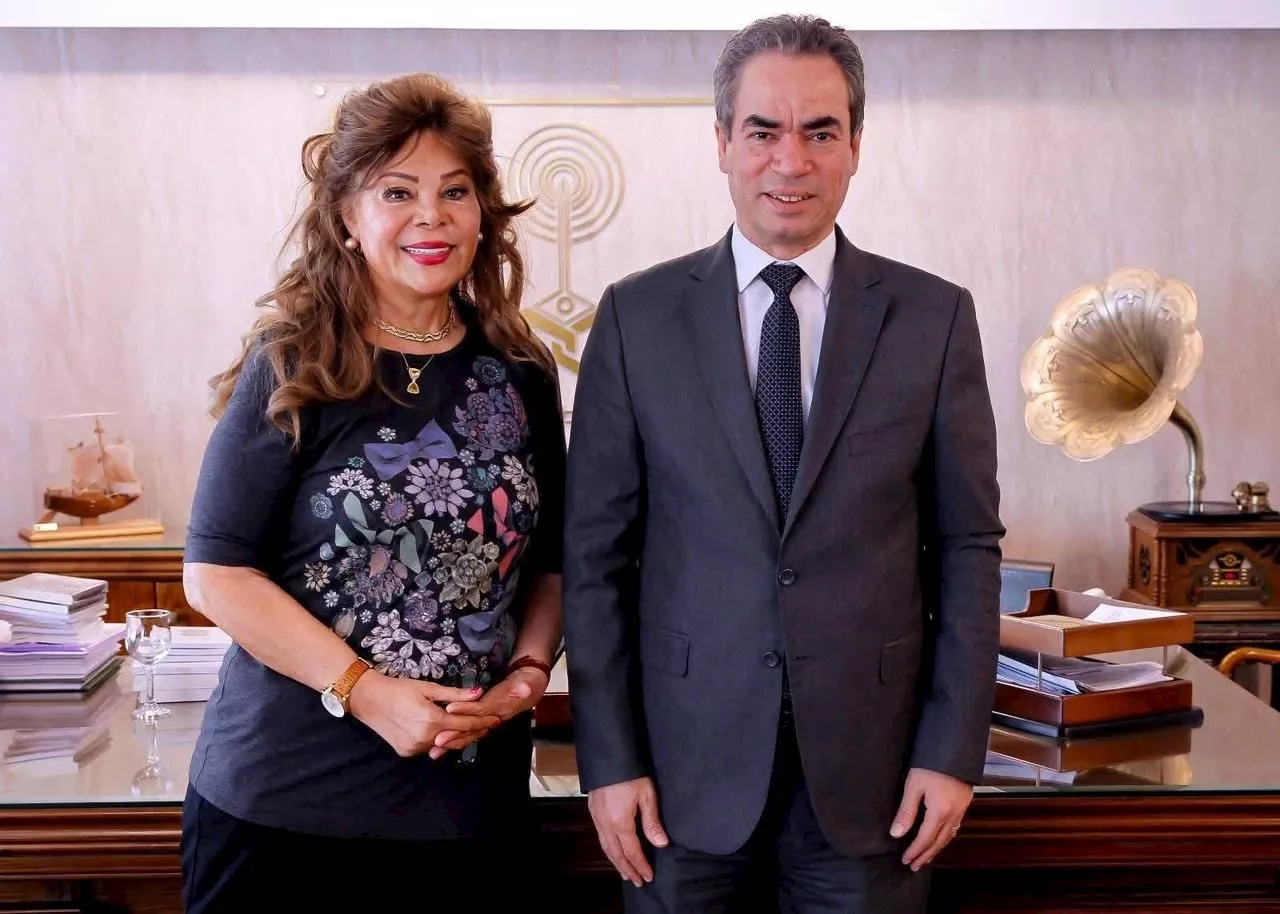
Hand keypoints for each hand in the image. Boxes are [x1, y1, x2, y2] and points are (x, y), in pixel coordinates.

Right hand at [347, 671, 498, 757]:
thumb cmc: (399, 688)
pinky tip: (447, 735)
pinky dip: (439, 742)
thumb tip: (478, 693)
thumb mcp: (428, 688)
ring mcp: (415, 748)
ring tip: (473, 731)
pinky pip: (429, 748)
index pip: (466, 724)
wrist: (368, 699)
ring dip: (458, 738)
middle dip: (475, 732)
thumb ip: (454, 694)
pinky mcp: (406, 752)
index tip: (496, 720)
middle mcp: (425, 738)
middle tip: (489, 726)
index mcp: (432, 720)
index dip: (483, 722)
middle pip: (458, 738)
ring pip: (444, 745)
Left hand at [434, 666, 549, 758]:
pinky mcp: (482, 722)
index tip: (449, 708)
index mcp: (501, 706)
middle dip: (454, 734)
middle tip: (437, 740)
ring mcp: (488, 722)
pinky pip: (468, 733)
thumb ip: (524, 687)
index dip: (466, 709)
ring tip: (435, 750)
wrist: (530, 690)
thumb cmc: (526, 685)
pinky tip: (441, 747)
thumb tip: (525, 689)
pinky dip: (455, 739)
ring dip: (453, 741)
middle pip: (472, 727)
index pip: (481, 710)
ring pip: (469, 734)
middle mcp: (493, 718)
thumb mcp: (526, 684)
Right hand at [587, 777, 669, 886]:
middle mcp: (606, 824)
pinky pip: (601, 838)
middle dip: (627, 869)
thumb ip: (652, 821)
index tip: (648, 877)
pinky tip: (612, 852)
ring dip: (616, 862)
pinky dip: (608, 850)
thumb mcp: (647, 795)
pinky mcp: (593, 811)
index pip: (632, 851)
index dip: (640, 865)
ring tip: (624, 873)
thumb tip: (661, 844)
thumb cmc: (631, 773)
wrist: (608, 756)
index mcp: (621, 822)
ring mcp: (597, 818)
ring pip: (606, 847)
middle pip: (616, 854)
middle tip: (637, 882)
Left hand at [891, 767, 972, 870]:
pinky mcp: (964, 803)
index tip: (905, 860)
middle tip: (914, 866)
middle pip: (939, 842)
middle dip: (926, 855)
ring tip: (925, 857)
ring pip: (949, 836)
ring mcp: (961, 809)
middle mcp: (953, 814)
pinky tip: (939, 838)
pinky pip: (955, 827)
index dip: (915, 851)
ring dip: (936, 848)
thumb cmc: (930, 764)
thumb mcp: (913, 786)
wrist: (954, 748)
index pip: (925, 839)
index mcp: (940, 812)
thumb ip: (906, 811)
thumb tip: (897, 833)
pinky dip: (945, 837)